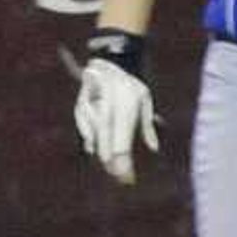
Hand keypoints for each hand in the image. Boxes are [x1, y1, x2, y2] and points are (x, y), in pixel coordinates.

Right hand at [74, 58, 158, 184]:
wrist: (109, 59)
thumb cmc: (131, 83)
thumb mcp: (145, 98)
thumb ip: (147, 125)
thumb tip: (154, 148)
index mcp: (125, 106)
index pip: (122, 141)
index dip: (123, 160)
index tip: (127, 176)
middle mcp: (107, 106)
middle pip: (107, 140)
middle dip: (112, 160)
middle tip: (118, 177)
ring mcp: (93, 104)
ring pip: (94, 132)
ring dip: (100, 150)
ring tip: (108, 166)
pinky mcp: (82, 102)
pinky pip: (82, 121)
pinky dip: (87, 135)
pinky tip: (91, 148)